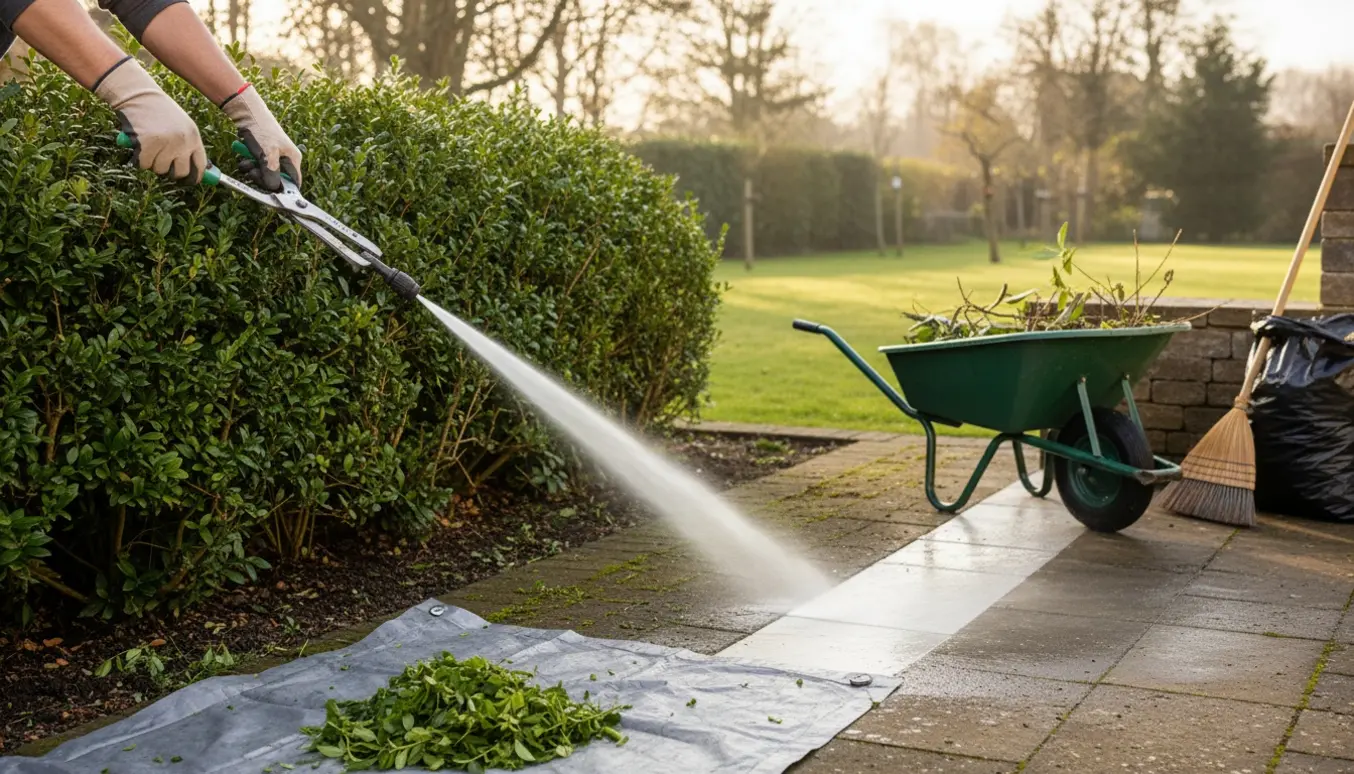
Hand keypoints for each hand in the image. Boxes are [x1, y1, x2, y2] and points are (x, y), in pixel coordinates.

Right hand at [95, 57, 205, 182]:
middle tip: (161, 161)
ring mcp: (165, 143)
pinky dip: (139, 159)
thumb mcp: (181, 126)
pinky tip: (139, 144)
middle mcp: (182, 141)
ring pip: (159, 170)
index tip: (188, 181)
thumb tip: (198, 173)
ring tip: (149, 144)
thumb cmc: (159, 111)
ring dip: (152, 162)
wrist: (138, 94)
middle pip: (179, 173)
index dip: (194, 177)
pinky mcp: (147, 145)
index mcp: (193, 136)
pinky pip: (143, 165)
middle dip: (169, 171)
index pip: (200, 166)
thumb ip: (188, 146)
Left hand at [221, 84, 301, 190]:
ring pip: (264, 174)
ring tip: (247, 161)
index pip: (293, 184)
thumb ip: (272, 174)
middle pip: (276, 181)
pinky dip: (249, 165)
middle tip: (253, 172)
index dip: (283, 190)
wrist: (247, 112)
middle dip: (262, 178)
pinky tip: (244, 158)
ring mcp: (273, 157)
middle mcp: (285, 160)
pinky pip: (256, 167)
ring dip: (253, 171)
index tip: (270, 192)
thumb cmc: (262, 130)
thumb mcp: (268, 154)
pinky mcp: (262, 154)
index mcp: (293, 159)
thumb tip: (274, 189)